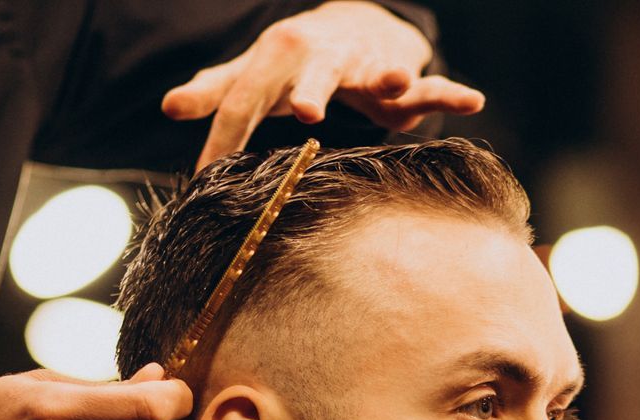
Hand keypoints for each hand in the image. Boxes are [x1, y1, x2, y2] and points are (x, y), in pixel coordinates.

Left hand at [162, 1, 485, 170]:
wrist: (355, 25)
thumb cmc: (295, 61)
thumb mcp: (253, 74)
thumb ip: (214, 92)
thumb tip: (167, 107)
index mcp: (277, 59)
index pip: (244, 100)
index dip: (224, 135)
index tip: (207, 175)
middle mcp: (321, 58)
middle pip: (312, 76)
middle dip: (311, 91)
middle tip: (306, 113)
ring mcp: (364, 66)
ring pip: (375, 73)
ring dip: (386, 78)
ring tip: (395, 83)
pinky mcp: (401, 76)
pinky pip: (428, 86)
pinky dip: (449, 93)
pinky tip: (471, 100)